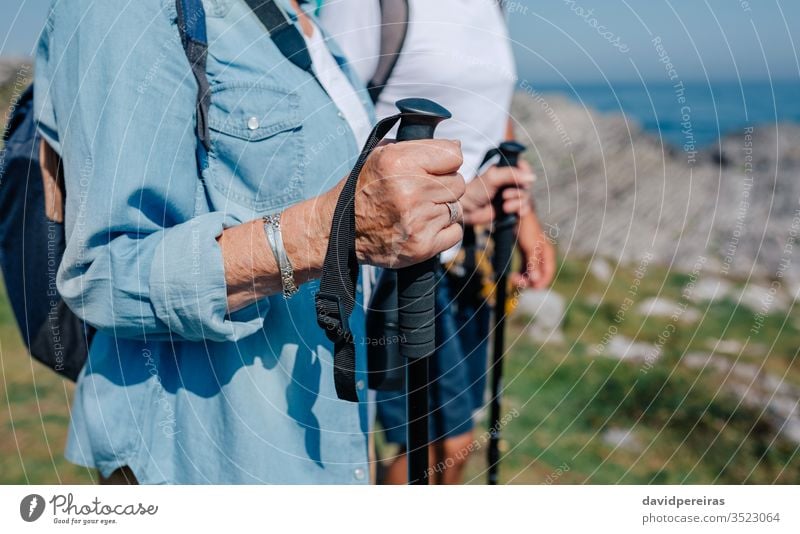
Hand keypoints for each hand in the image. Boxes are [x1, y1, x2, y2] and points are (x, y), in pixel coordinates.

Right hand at [355, 140, 464, 267]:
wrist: (339, 231)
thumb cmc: (364, 189)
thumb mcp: (382, 156)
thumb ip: (419, 146)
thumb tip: (457, 147)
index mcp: (399, 163)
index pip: (454, 155)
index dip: (445, 162)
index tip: (434, 169)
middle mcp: (410, 191)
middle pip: (458, 183)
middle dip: (443, 187)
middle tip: (421, 193)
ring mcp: (418, 221)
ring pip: (457, 208)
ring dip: (441, 209)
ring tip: (417, 211)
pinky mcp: (422, 246)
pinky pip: (455, 232)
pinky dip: (444, 231)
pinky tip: (423, 227)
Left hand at [461, 159, 534, 225]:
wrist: (467, 209)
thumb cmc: (476, 190)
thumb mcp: (493, 177)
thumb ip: (511, 174)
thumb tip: (532, 177)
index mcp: (506, 171)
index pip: (524, 168)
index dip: (525, 173)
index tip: (521, 178)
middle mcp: (510, 183)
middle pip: (527, 185)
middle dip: (518, 192)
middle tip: (504, 195)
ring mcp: (511, 196)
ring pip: (526, 198)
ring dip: (517, 203)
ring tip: (504, 206)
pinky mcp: (511, 209)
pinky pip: (524, 209)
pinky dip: (521, 211)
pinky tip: (511, 212)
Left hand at [511, 210, 556, 289]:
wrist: (516, 215)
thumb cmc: (526, 229)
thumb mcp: (530, 247)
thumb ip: (533, 264)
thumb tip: (535, 280)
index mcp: (547, 253)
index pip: (548, 273)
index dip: (542, 282)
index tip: (532, 288)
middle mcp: (542, 256)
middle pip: (539, 275)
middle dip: (529, 280)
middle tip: (516, 280)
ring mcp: (534, 255)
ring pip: (531, 273)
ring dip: (523, 278)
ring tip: (512, 277)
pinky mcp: (525, 254)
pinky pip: (524, 268)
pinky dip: (520, 273)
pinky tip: (512, 275)